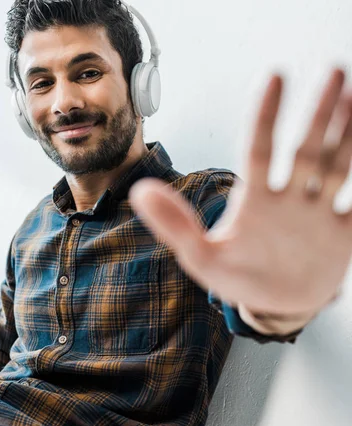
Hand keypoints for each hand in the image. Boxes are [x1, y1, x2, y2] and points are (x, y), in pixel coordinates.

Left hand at [129, 68, 351, 315]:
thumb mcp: (202, 256)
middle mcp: (289, 200)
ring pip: (334, 168)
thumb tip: (139, 192)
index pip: (260, 151)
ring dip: (346, 136)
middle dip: (319, 115)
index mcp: (256, 201)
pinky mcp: (342, 235)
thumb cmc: (238, 278)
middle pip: (305, 150)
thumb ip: (174, 226)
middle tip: (332, 73)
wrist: (275, 306)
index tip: (274, 78)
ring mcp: (318, 215)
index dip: (265, 117)